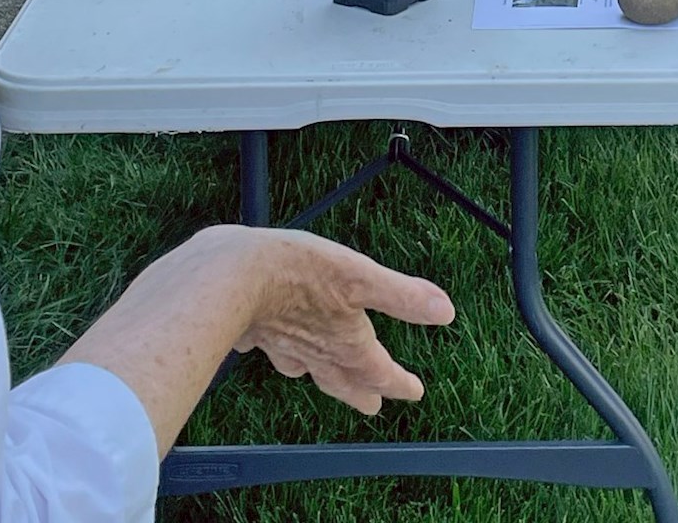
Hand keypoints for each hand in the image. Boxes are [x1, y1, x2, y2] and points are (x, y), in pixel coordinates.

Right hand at [234, 227, 453, 413]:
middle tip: (375, 405)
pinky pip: (278, 352)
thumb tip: (445, 312)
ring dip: (327, 379)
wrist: (232, 276)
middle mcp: (317, 352)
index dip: (400, 382)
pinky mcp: (259, 334)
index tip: (415, 392)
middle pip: (345, 381)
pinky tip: (282, 350)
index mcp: (347, 344)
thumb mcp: (362, 276)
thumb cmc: (300, 272)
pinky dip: (287, 356)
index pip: (381, 372)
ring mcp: (285, 346)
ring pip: (311, 370)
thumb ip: (403, 297)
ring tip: (332, 381)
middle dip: (362, 392)